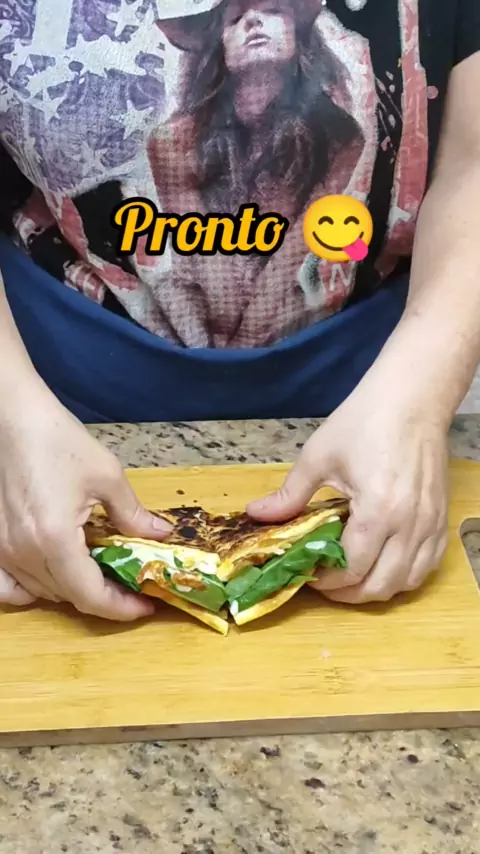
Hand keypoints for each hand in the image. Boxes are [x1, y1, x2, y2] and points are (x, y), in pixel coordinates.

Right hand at [0, 382, 170, 618]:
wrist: (10, 416)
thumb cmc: (55, 439)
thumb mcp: (105, 475)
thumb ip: (132, 513)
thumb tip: (159, 534)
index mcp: (53, 539)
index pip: (90, 595)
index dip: (121, 607)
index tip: (146, 604)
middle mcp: (23, 553)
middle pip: (68, 596)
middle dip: (104, 596)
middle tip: (133, 585)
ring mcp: (2, 550)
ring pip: (42, 592)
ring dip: (74, 589)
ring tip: (102, 575)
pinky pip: (7, 586)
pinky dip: (30, 590)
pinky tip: (52, 575)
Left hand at [248, 386, 448, 602]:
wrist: (412, 397)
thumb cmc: (365, 421)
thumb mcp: (319, 456)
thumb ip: (290, 494)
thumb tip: (257, 514)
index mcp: (377, 511)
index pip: (351, 569)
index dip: (325, 581)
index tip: (306, 575)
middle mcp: (409, 525)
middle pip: (380, 585)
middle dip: (348, 594)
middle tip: (324, 583)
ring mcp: (430, 523)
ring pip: (407, 581)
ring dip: (377, 588)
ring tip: (351, 577)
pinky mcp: (441, 517)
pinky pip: (428, 564)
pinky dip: (405, 575)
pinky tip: (383, 564)